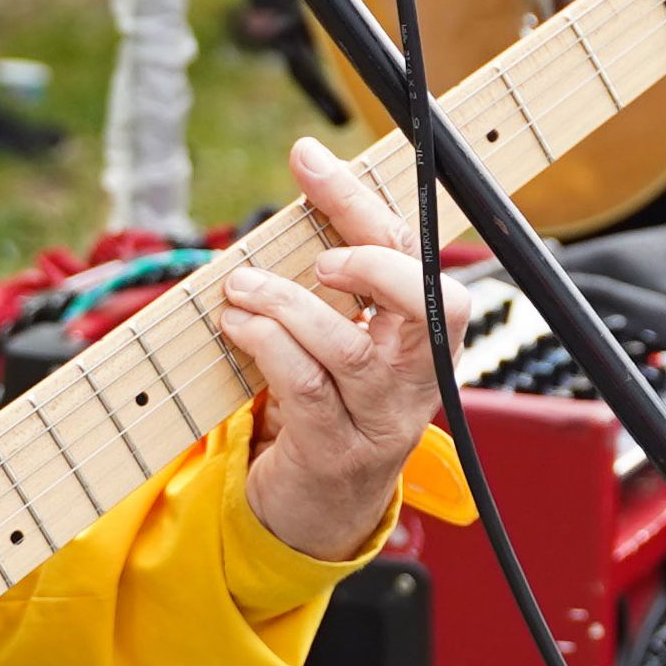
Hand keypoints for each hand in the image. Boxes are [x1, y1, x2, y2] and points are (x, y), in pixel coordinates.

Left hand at [225, 138, 444, 559]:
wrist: (322, 505)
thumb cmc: (330, 399)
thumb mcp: (342, 327)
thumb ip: (333, 259)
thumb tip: (308, 164)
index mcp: (427, 331)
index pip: (412, 251)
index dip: (360, 199)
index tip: (308, 161)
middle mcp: (419, 374)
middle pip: (428, 302)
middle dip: (370, 263)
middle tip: (319, 259)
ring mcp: (381, 417)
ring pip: (348, 346)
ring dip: (285, 305)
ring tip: (242, 288)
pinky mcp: (337, 449)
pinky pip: (306, 386)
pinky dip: (266, 345)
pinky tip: (237, 326)